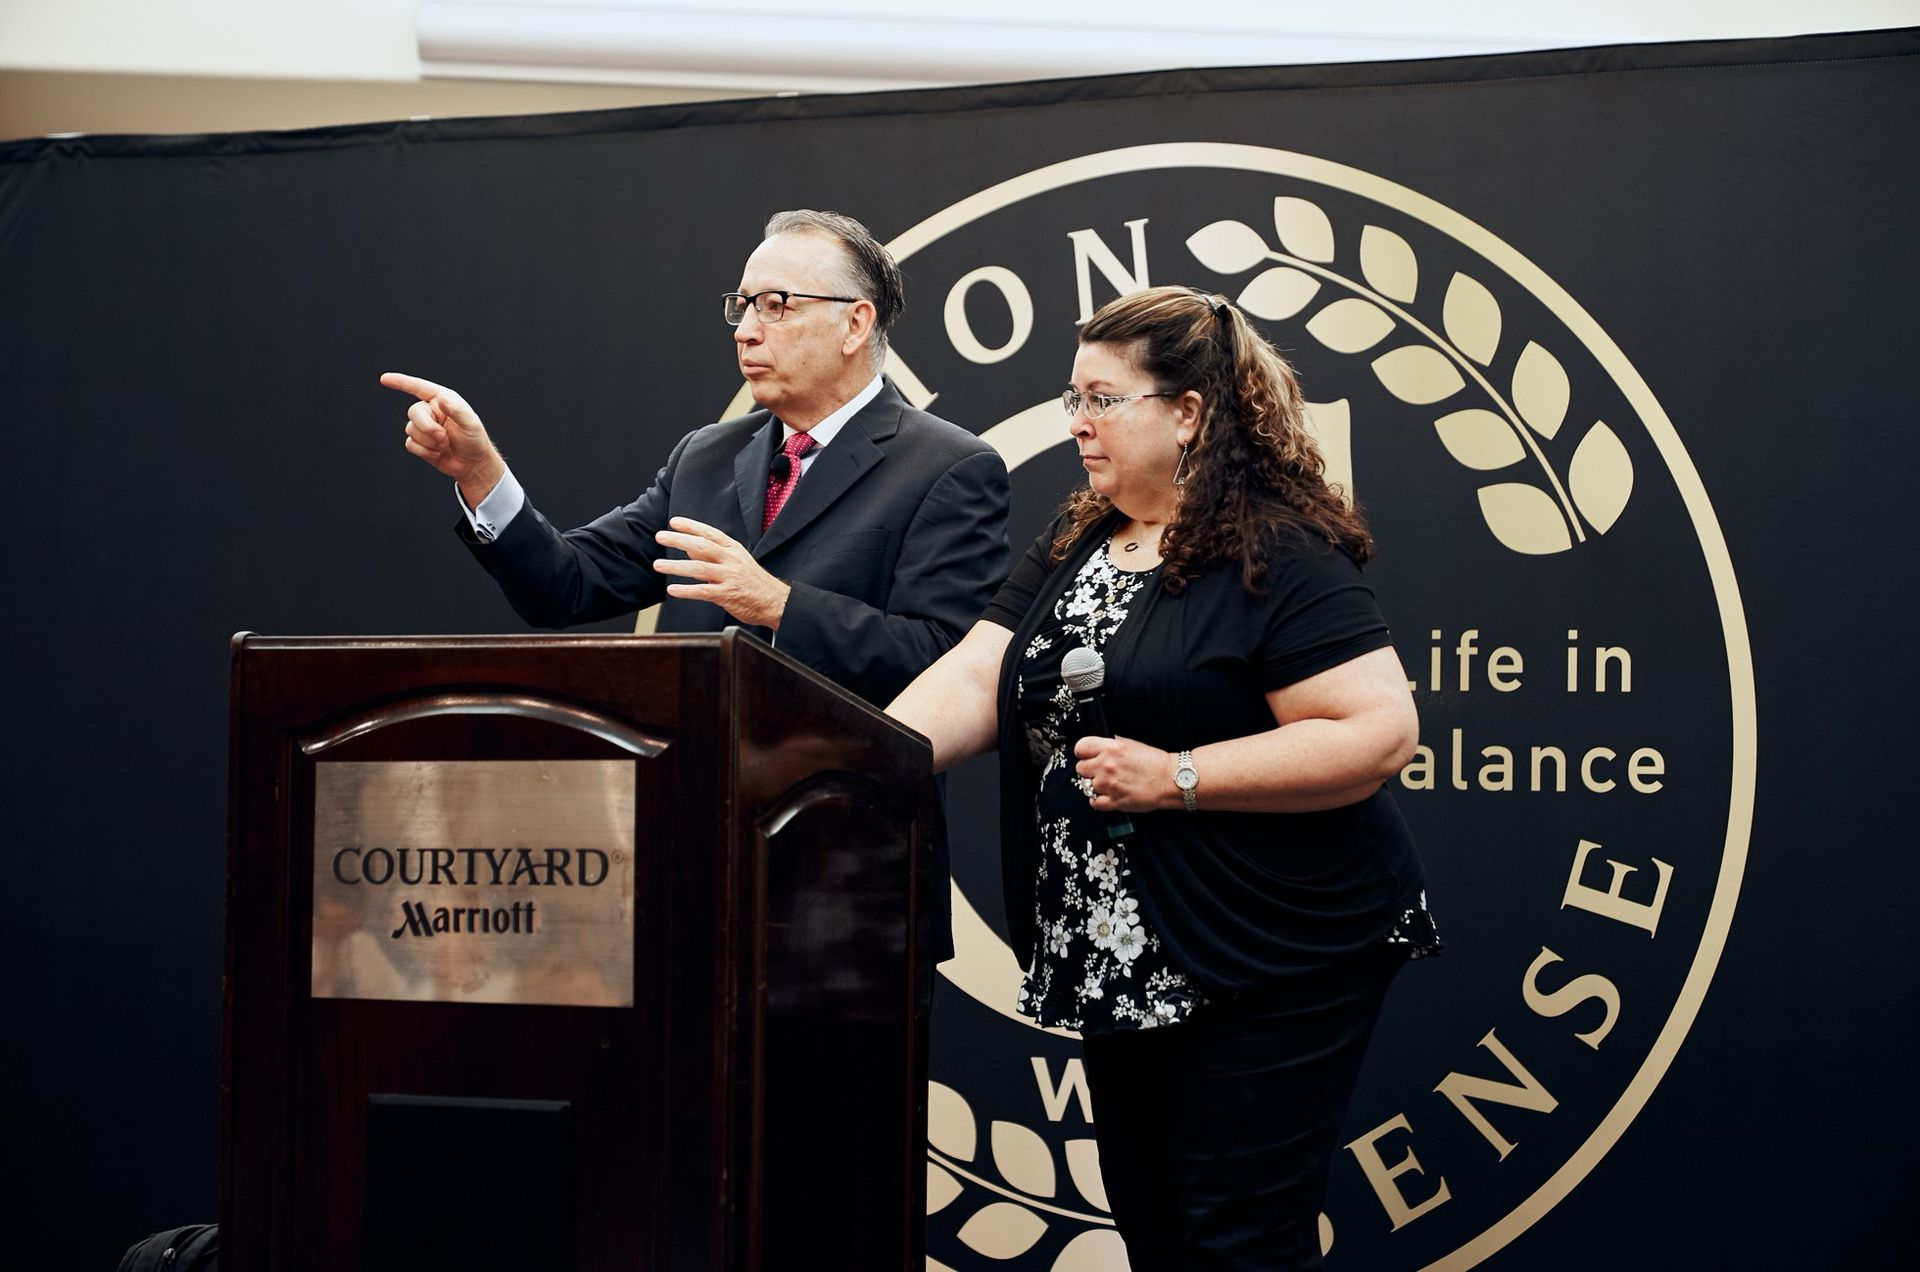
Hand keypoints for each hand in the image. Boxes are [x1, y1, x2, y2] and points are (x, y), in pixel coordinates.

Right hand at [382, 371, 505, 505]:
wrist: (472, 464)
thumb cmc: (475, 440)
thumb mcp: (470, 423)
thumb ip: (456, 410)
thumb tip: (440, 398)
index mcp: (442, 400)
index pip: (419, 388)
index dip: (401, 382)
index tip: (384, 379)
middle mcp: (431, 411)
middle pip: (413, 412)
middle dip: (427, 427)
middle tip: (444, 438)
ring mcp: (423, 427)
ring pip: (410, 430)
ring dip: (429, 442)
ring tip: (445, 445)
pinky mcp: (419, 443)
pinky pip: (410, 444)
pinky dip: (425, 452)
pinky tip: (438, 453)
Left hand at [652, 517, 791, 627]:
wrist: (776, 601)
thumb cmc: (754, 582)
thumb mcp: (737, 561)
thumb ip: (713, 555)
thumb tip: (689, 550)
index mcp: (733, 549)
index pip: (709, 533)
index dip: (691, 526)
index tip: (674, 522)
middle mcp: (731, 560)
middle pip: (701, 546)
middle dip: (678, 540)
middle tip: (661, 537)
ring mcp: (729, 577)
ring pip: (698, 568)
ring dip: (676, 566)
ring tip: (658, 565)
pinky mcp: (727, 595)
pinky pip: (703, 591)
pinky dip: (686, 590)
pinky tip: (672, 590)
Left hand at [1074, 736, 1176, 813]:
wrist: (1171, 779)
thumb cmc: (1154, 762)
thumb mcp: (1130, 744)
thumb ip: (1111, 744)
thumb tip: (1097, 747)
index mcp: (1111, 748)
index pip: (1080, 748)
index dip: (1083, 753)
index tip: (1087, 757)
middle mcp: (1107, 765)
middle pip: (1080, 768)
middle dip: (1089, 770)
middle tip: (1100, 772)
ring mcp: (1109, 784)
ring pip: (1086, 786)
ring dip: (1095, 786)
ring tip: (1109, 784)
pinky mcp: (1114, 801)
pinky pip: (1093, 802)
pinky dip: (1098, 801)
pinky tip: (1108, 796)